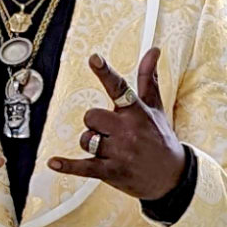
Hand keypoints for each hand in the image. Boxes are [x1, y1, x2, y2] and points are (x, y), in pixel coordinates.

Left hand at [48, 48, 184, 203]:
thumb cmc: (160, 138)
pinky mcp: (111, 171)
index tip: (94, 58)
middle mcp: (128, 131)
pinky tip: (53, 163)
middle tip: (108, 130)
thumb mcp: (156, 107)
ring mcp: (119, 152)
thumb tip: (153, 50)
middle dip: (94, 122)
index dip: (105, 72)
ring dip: (91, 142)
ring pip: (86, 139)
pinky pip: (84, 167)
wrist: (172, 176)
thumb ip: (148, 78)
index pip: (119, 88)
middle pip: (91, 116)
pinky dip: (67, 166)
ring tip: (108, 148)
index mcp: (137, 112)